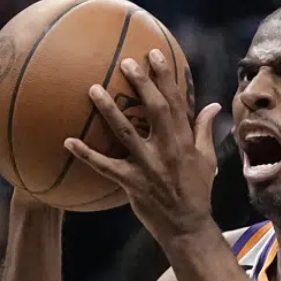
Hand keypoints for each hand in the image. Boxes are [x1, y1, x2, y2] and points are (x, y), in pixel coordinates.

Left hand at [64, 52, 220, 241]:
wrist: (187, 226)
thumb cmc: (197, 191)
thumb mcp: (207, 159)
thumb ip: (205, 130)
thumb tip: (212, 105)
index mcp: (185, 141)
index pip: (176, 102)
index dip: (166, 77)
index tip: (154, 54)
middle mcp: (167, 150)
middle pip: (154, 110)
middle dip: (141, 84)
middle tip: (126, 62)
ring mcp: (148, 166)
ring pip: (126, 133)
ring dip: (109, 111)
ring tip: (93, 89)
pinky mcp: (131, 183)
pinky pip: (105, 167)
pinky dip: (86, 155)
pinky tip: (68, 141)